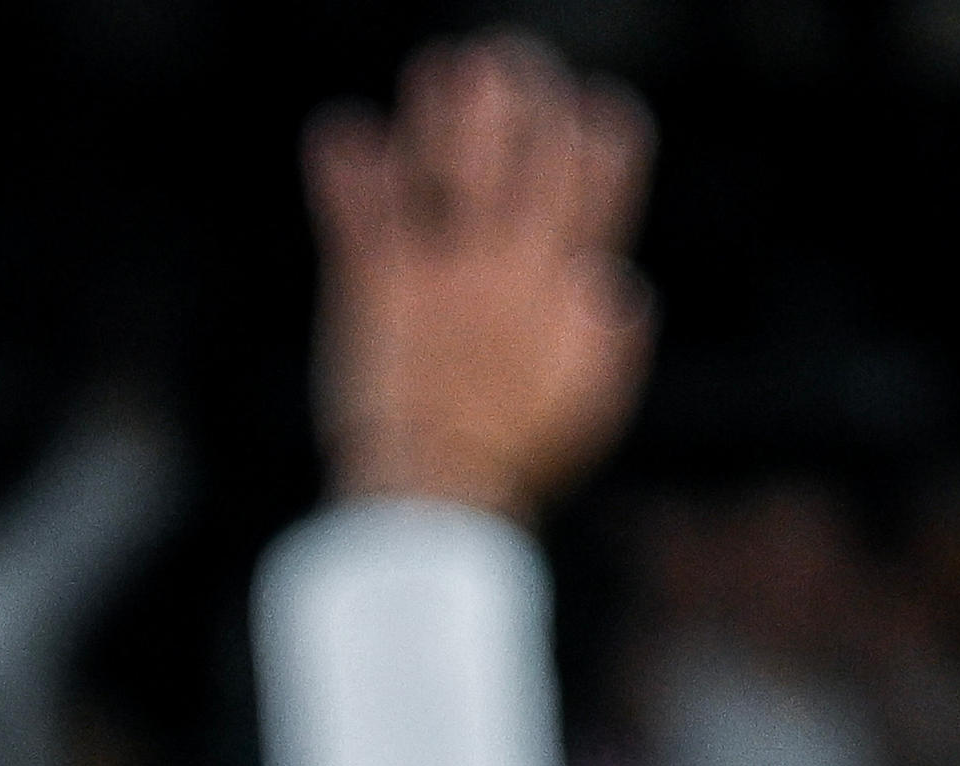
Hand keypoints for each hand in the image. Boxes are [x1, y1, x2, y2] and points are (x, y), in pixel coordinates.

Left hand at [306, 32, 654, 521]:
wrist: (441, 505)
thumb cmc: (518, 466)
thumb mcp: (592, 410)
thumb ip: (616, 342)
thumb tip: (621, 286)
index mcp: (569, 292)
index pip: (601, 184)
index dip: (597, 133)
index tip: (586, 105)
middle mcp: (511, 267)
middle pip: (528, 151)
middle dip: (523, 96)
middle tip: (507, 65)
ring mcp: (443, 271)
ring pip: (450, 160)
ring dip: (443, 108)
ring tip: (438, 72)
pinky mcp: (377, 284)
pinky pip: (361, 208)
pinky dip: (346, 167)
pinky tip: (338, 135)